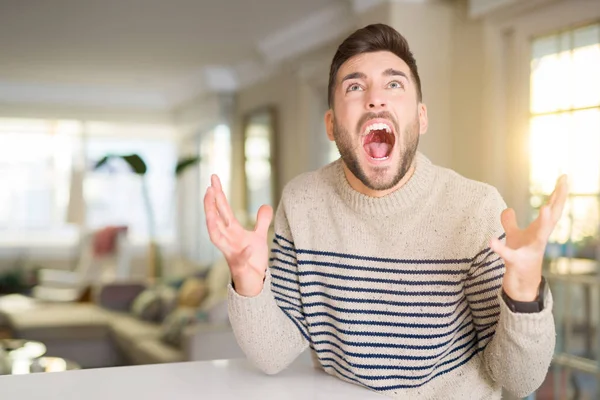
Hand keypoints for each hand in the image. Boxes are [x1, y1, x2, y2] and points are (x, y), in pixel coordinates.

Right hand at [204, 174, 272, 296]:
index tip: (213, 179)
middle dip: (211, 205)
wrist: (254, 284)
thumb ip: (261, 222)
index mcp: (233, 232)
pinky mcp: (239, 268)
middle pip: (215, 220)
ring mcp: (231, 254)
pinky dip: (244, 253)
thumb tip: (266, 205)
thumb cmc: (252, 260)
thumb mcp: (259, 237)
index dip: (218, 195)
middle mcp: (228, 241)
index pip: (223, 210)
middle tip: (209, 188)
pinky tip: (249, 245)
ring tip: (211, 211)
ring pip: (216, 238)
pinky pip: (240, 260)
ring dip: (213, 224)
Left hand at [491, 175, 567, 300]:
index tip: (564, 176)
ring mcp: (530, 251)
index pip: (551, 209)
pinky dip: (499, 248)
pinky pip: (508, 255)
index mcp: (539, 231)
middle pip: (553, 218)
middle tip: (564, 183)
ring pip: (540, 236)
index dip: (557, 193)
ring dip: (543, 223)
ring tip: (545, 207)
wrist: (522, 284)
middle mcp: (539, 239)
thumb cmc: (521, 257)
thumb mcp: (514, 237)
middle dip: (558, 200)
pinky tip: (490, 241)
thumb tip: (508, 209)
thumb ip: (510, 223)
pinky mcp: (516, 263)